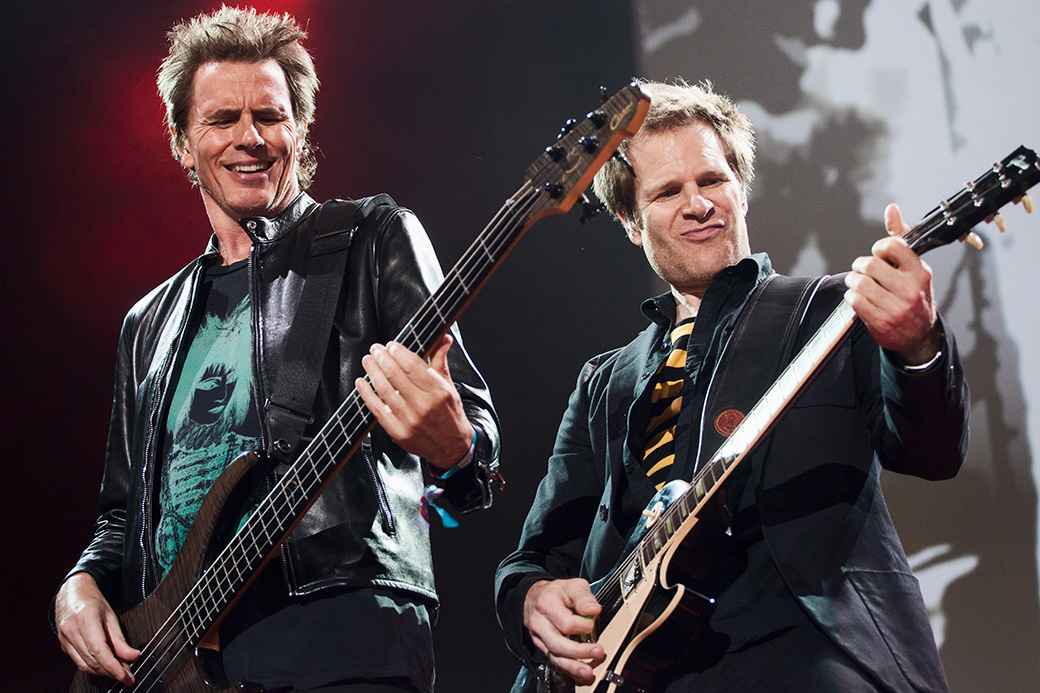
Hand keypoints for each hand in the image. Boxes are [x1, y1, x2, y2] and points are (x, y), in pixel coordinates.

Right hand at [54, 573, 138, 684]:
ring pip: (84, 665)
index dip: (113, 667)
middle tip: (128, 677)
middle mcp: (71, 630)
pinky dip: (93, 667)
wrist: (71, 593)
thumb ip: (120, 639)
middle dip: (111, 672)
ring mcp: (64, 639)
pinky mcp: (63, 645)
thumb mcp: (111, 615)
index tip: (126, 676)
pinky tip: (105, 667)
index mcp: (85, 619)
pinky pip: (79, 662)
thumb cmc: (92, 601)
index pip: (99, 650)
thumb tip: (132, 656)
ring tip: (120, 672)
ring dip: (103, 672)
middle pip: (92, 660)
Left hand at [356, 333, 473, 469]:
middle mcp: (424, 405)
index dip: (398, 352)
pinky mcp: (398, 432)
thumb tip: (443, 337)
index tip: (391, 345)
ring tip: (368, 361)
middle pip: (396, 375)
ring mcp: (409, 420)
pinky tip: (362, 383)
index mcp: (438, 391)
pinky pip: (377, 409)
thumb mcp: (449, 386)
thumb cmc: (450, 414)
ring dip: (372, 372)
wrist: (451, 447)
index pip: (413, 365)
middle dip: (382, 358)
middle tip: (376, 349)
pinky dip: (366, 394)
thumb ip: (441, 361)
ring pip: (384, 390)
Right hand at [523, 578, 603, 685]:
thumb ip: (584, 597)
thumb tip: (593, 610)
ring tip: (588, 672)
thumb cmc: (557, 593)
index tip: (591, 623)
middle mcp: (540, 624)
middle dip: (579, 651)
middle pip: (557, 644)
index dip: (582, 625)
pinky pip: (555, 662)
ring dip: (573, 667)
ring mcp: (539, 638)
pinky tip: (581, 675)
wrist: (537, 598)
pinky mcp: (543, 648)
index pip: (565, 622)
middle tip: (597, 651)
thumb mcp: (572, 586)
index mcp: (547, 605)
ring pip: (554, 657)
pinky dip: (569, 671)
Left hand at [845, 203, 941, 365]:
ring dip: (853, 281)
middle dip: (859, 266)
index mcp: (920, 272)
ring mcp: (897, 308)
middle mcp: (910, 290)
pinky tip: (857, 297)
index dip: (878, 248)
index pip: (893, 246)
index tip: (878, 255)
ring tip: (857, 283)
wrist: (920, 336)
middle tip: (861, 270)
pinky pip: (855, 302)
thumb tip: (891, 209)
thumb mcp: (914, 267)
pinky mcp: (882, 323)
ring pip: (860, 284)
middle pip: (870, 265)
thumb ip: (901, 238)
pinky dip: (851, 297)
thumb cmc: (914, 295)